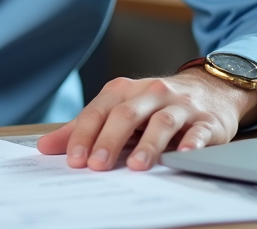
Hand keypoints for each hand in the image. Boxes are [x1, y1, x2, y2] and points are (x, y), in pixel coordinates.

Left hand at [36, 70, 256, 170]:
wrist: (210, 89)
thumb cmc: (156, 105)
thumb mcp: (119, 109)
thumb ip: (84, 128)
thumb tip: (46, 147)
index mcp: (125, 90)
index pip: (99, 110)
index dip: (85, 134)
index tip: (74, 159)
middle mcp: (151, 93)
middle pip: (126, 114)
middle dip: (110, 140)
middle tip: (98, 165)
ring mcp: (180, 105)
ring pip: (162, 122)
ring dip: (147, 144)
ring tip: (136, 166)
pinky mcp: (207, 120)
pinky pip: (199, 131)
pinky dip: (191, 143)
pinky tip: (183, 155)